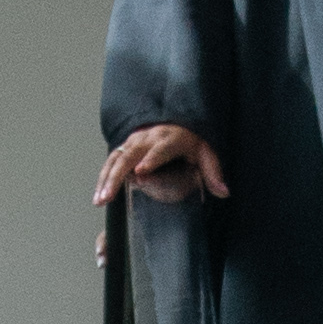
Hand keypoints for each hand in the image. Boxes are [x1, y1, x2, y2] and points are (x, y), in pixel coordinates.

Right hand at [91, 123, 226, 212]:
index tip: (141, 173)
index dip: (150, 160)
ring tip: (100, 200)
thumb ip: (213, 172)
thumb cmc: (190, 142)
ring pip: (116, 159)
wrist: (174, 122)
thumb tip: (224, 192)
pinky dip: (103, 177)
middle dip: (118, 176)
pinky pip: (111, 161)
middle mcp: (149, 138)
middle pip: (130, 155)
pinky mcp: (125, 146)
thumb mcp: (206, 153)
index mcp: (170, 138)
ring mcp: (134, 141)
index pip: (160, 149)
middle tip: (109, 197)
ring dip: (106, 179)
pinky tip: (98, 195)